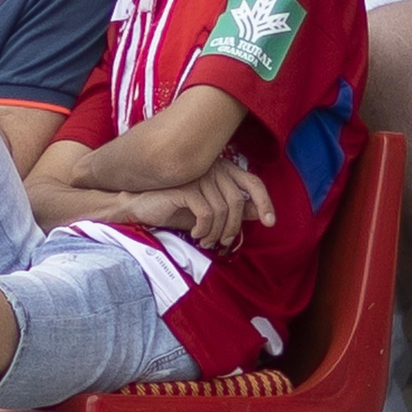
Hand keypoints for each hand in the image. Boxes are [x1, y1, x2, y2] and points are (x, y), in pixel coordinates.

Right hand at [124, 159, 274, 250]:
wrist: (141, 206)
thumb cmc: (176, 207)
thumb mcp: (209, 211)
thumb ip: (233, 209)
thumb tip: (258, 213)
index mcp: (222, 170)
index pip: (253, 183)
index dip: (265, 203)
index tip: (270, 223)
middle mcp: (213, 168)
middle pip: (238, 202)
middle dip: (233, 228)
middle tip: (222, 243)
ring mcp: (198, 175)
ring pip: (222, 210)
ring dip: (216, 233)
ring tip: (206, 241)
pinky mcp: (186, 186)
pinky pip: (206, 212)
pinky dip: (204, 229)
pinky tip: (195, 234)